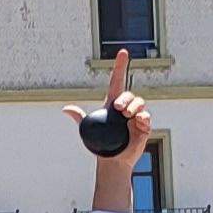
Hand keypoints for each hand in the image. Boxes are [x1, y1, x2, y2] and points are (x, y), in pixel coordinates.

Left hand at [65, 50, 153, 195]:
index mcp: (113, 103)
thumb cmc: (100, 143)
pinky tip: (137, 123)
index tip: (123, 52)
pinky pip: (146, 117)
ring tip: (126, 115)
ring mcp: (136, 116)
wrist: (112, 160)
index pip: (117, 80)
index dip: (120, 66)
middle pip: (129, 94)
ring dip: (134, 106)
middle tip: (118, 108)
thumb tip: (65, 109)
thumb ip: (79, 117)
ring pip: (140, 103)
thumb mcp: (88, 128)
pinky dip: (143, 118)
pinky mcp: (144, 127)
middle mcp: (126, 107)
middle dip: (125, 98)